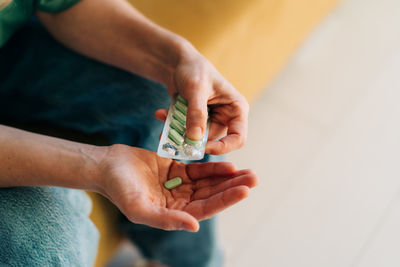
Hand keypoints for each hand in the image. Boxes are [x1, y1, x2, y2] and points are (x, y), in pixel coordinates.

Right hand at [95, 144, 257, 231]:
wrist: (107, 166)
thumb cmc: (119, 189)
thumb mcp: (139, 208)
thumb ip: (165, 220)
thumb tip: (194, 227)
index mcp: (173, 214)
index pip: (205, 208)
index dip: (225, 200)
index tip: (244, 190)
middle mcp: (179, 202)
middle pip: (212, 195)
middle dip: (233, 188)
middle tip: (255, 178)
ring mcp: (179, 185)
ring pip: (209, 182)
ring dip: (228, 178)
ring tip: (248, 172)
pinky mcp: (176, 169)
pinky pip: (199, 169)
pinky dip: (214, 167)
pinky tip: (229, 165)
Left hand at [157, 44, 248, 154]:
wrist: (177, 62)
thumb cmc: (194, 69)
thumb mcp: (195, 89)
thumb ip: (196, 113)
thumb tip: (195, 138)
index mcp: (236, 109)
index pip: (238, 138)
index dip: (223, 147)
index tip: (202, 147)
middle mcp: (226, 117)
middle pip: (214, 141)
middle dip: (193, 141)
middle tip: (174, 138)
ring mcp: (211, 120)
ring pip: (196, 139)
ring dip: (179, 133)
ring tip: (163, 117)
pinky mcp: (196, 122)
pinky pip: (185, 132)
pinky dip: (173, 126)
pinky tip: (161, 114)